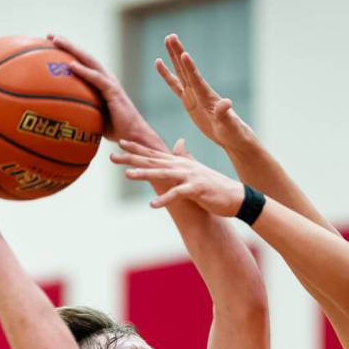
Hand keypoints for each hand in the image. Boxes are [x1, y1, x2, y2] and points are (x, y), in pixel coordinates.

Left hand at [46, 34, 160, 147]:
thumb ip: (82, 109)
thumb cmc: (115, 130)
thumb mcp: (94, 117)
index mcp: (101, 83)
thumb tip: (64, 113)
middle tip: (49, 35)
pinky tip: (71, 65)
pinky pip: (96, 79)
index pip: (83, 63)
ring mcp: (110, 83)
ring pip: (89, 62)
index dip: (68, 52)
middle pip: (84, 56)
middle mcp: (105, 79)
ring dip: (73, 50)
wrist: (133, 137)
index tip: (50, 45)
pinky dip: (84, 71)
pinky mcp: (114, 92)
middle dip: (67, 44)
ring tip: (56, 41)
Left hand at [112, 141, 244, 216]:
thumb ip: (185, 158)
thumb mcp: (197, 170)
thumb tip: (179, 144)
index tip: (119, 143)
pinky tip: (152, 205)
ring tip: (128, 175)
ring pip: (163, 174)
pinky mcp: (197, 190)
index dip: (136, 148)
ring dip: (145, 174)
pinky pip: (178, 194)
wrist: (236, 196)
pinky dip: (165, 199)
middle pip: (153, 160)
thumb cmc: (215, 186)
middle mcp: (183, 166)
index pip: (154, 153)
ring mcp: (190, 177)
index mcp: (181, 162)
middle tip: (112, 156)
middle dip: (132, 158)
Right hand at [156, 34, 253, 154]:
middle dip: (179, 54)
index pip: (196, 80)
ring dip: (173, 56)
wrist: (231, 136)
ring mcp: (193, 95)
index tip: (183, 53)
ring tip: (167, 39)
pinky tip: (159, 62)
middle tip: (171, 36)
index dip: (190, 68)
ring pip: (180, 72)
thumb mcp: (228, 125)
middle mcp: (199, 91)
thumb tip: (227, 103)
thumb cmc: (232, 132)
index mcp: (207, 97)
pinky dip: (167, 74)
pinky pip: (175, 86)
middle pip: (186, 69)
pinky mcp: (188, 101)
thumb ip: (225, 114)